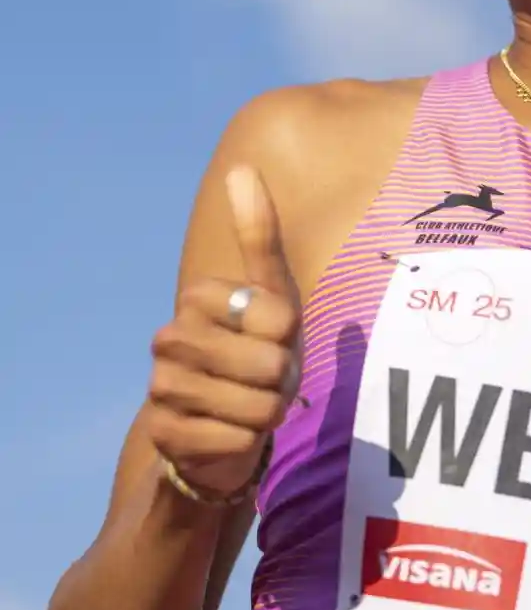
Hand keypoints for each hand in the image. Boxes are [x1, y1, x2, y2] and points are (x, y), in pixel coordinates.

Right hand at [147, 165, 302, 497]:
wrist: (226, 421)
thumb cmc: (259, 348)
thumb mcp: (271, 291)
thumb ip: (258, 232)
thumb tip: (241, 167)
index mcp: (198, 298)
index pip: (281, 319)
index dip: (290, 337)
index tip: (273, 339)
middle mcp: (168, 338)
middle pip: (270, 364)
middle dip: (283, 380)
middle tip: (267, 379)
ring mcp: (161, 387)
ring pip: (256, 405)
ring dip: (267, 412)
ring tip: (251, 405)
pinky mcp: (163, 435)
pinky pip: (236, 440)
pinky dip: (247, 442)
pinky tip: (229, 434)